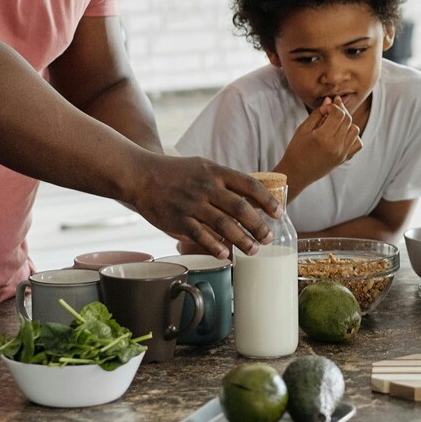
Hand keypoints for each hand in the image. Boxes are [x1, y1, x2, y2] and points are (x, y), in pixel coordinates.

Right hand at [133, 155, 279, 258]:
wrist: (141, 175)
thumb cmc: (175, 172)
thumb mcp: (203, 167)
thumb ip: (225, 181)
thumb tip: (251, 197)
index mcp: (216, 172)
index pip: (249, 185)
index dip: (267, 200)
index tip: (279, 213)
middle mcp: (207, 187)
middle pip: (240, 208)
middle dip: (258, 225)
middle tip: (269, 238)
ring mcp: (192, 204)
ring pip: (224, 224)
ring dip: (242, 239)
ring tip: (254, 250)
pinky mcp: (178, 219)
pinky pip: (200, 235)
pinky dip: (215, 246)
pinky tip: (226, 255)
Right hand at [278, 97, 362, 189]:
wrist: (296, 173)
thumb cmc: (296, 150)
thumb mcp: (303, 129)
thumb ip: (318, 113)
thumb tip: (329, 100)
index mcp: (323, 137)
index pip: (338, 113)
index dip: (333, 106)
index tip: (325, 108)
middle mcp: (336, 146)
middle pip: (348, 120)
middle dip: (341, 110)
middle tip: (332, 108)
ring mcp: (342, 154)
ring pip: (355, 130)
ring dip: (347, 123)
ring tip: (335, 122)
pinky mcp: (344, 159)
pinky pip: (357, 143)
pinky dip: (352, 136)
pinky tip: (341, 134)